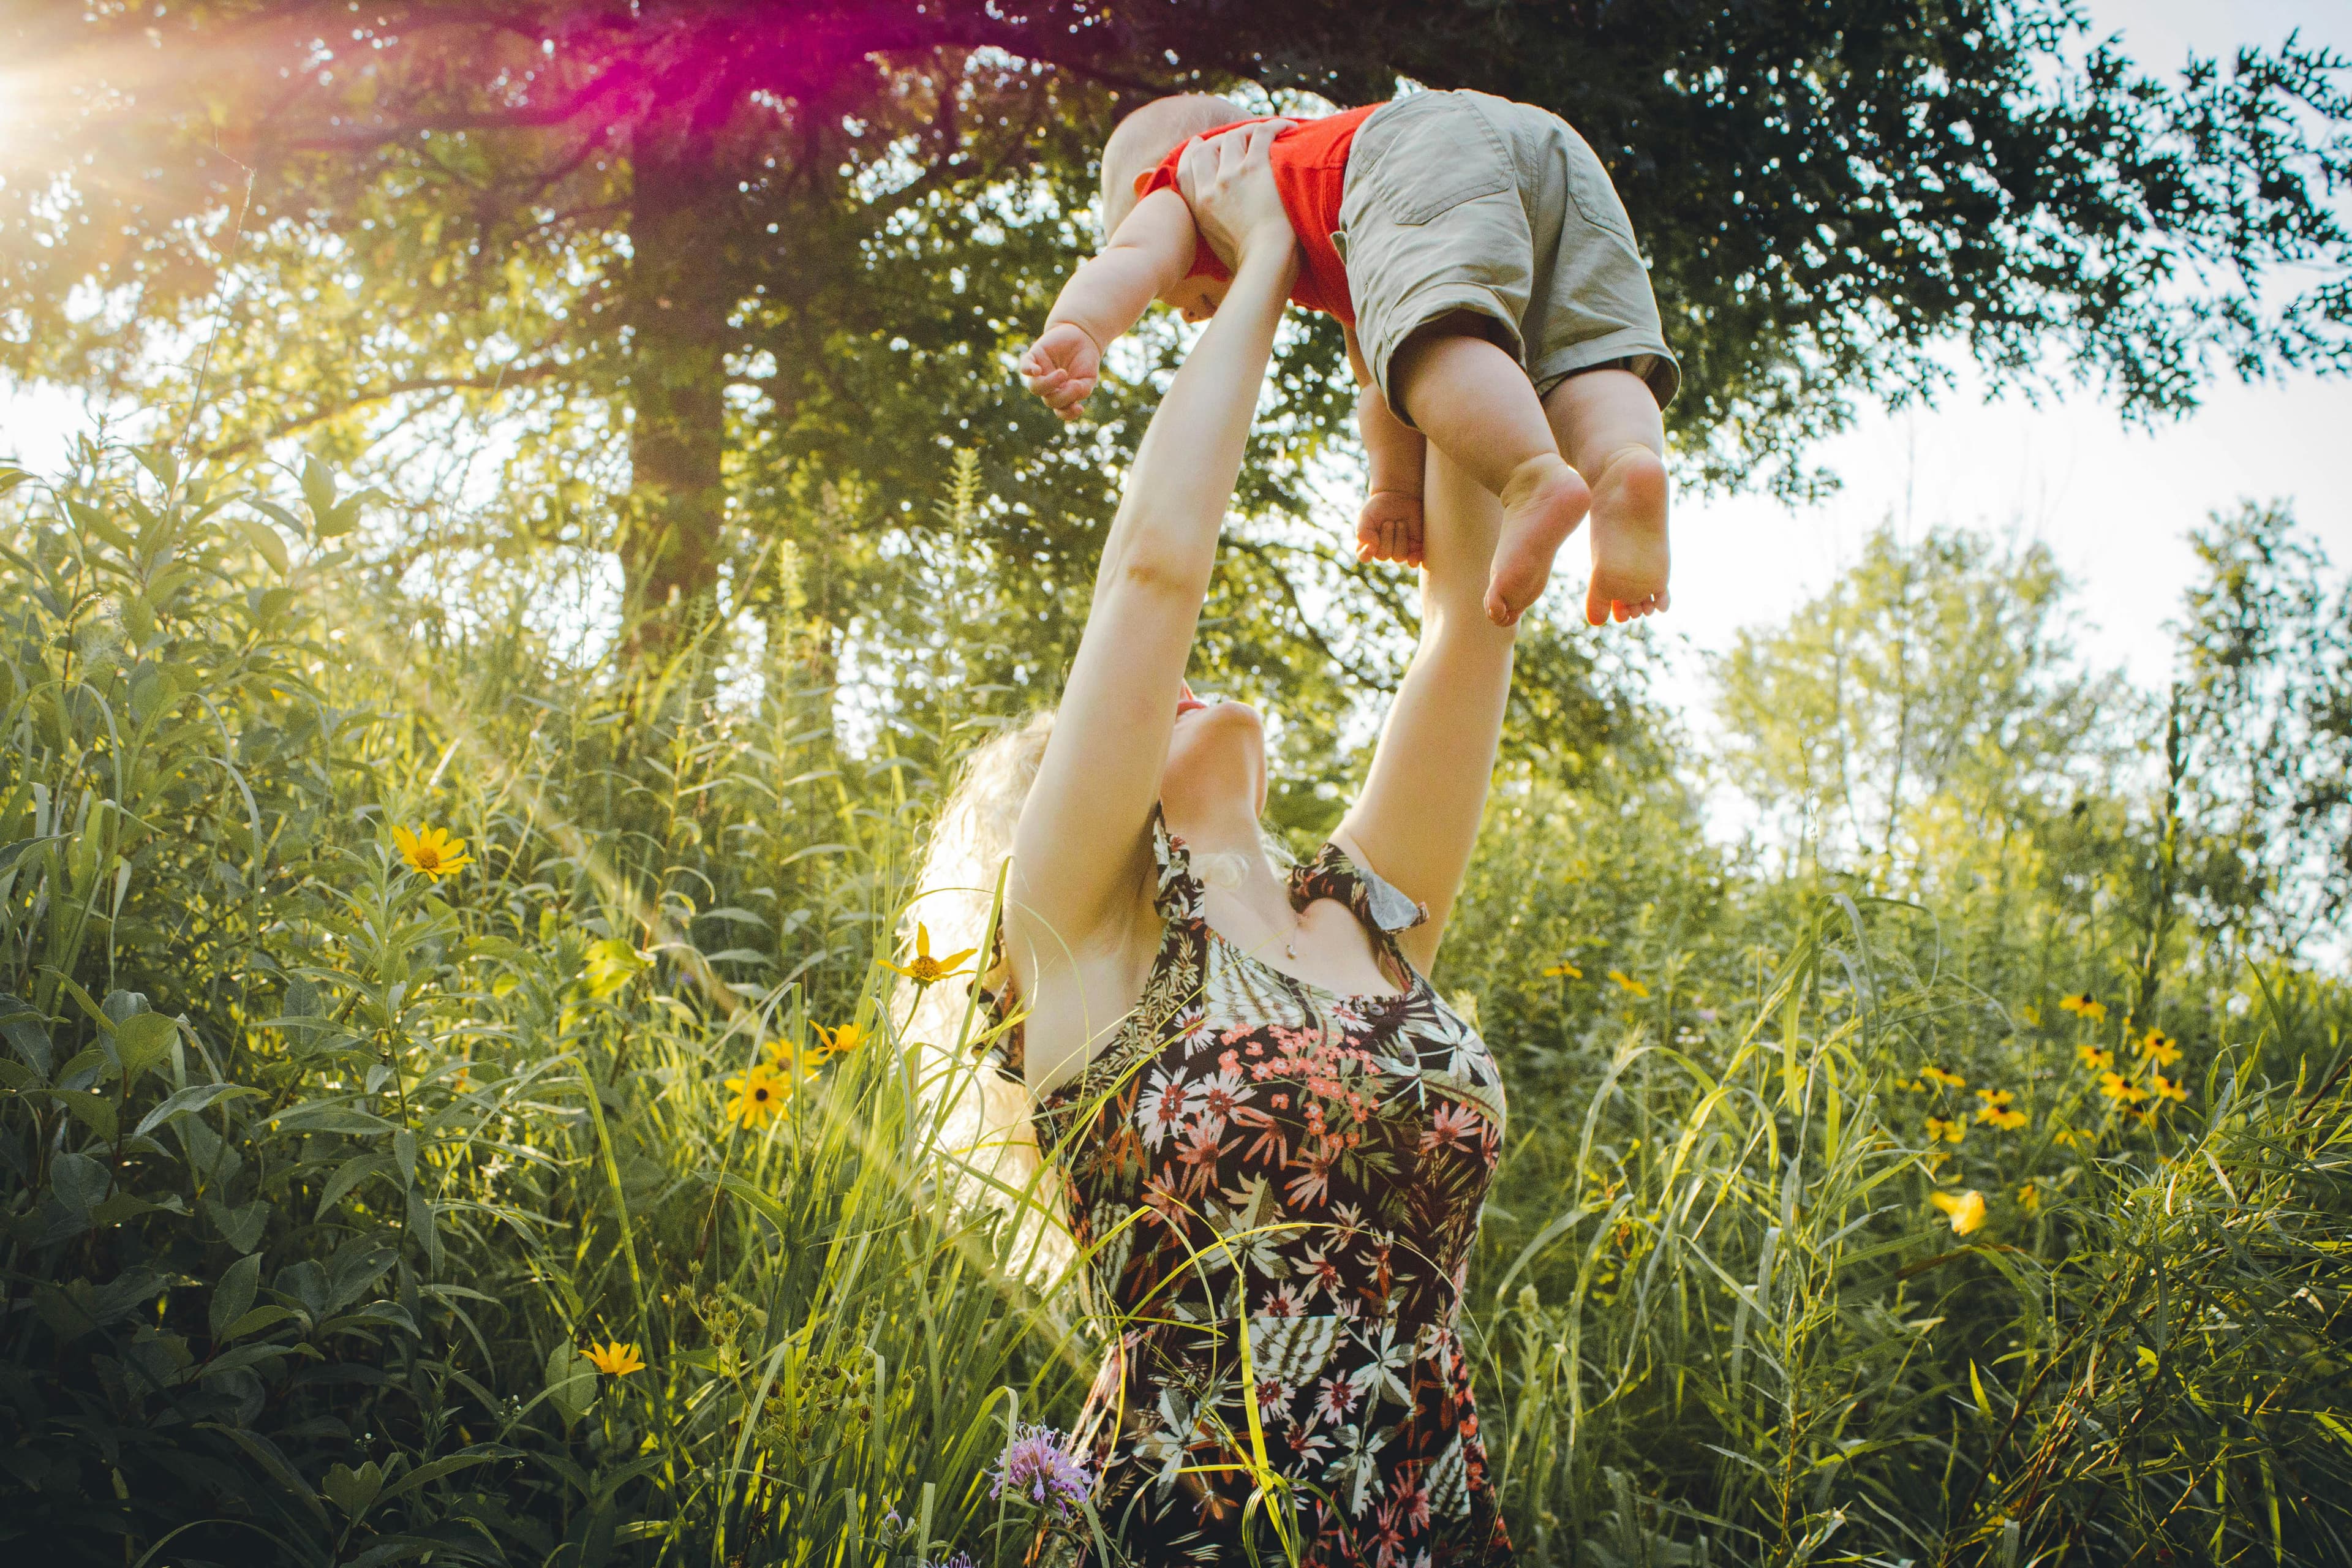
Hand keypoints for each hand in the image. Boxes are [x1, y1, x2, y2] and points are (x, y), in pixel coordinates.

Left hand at [1019, 322, 1102, 420]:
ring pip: (1036, 388)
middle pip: (1049, 400)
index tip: (1079, 408)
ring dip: (1049, 384)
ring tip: (1063, 373)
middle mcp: (1048, 387)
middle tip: (1075, 382)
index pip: (1060, 410)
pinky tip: (1036, 370)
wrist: (1082, 336)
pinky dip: (1028, 369)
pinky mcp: (1034, 357)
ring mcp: (1040, 373)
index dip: (1068, 413)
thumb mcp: (1089, 378)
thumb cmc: (1085, 361)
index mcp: (1061, 395)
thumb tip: (1072, 391)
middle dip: (1063, 395)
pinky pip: (1024, 366)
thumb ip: (1081, 391)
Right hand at [1176, 120, 1296, 272]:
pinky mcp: (1256, 167)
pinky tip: (1288, 127)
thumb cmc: (1251, 263)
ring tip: (1267, 132)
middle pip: (1206, 148)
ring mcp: (1232, 175)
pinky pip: (1261, 133)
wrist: (1266, 263)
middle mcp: (1212, 187)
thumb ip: (1215, 227)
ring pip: (1233, 137)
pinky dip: (1274, 126)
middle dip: (1219, 138)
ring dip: (1249, 131)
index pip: (1186, 170)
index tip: (1197, 143)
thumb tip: (1223, 227)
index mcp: (1200, 207)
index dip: (1192, 152)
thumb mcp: (1218, 246)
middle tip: (1237, 135)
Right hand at [1357, 489, 1425, 566]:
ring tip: (1401, 523)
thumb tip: (1370, 545)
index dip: (1366, 554)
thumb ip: (1363, 531)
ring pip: (1399, 556)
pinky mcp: (1414, 548)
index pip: (1363, 556)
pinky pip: (1415, 560)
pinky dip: (1415, 559)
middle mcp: (1383, 549)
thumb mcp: (1367, 515)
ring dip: (1400, 539)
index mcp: (1368, 543)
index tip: (1372, 545)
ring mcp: (1399, 550)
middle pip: (1383, 555)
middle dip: (1387, 537)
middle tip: (1389, 522)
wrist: (1400, 496)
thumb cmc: (1380, 507)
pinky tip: (1415, 554)